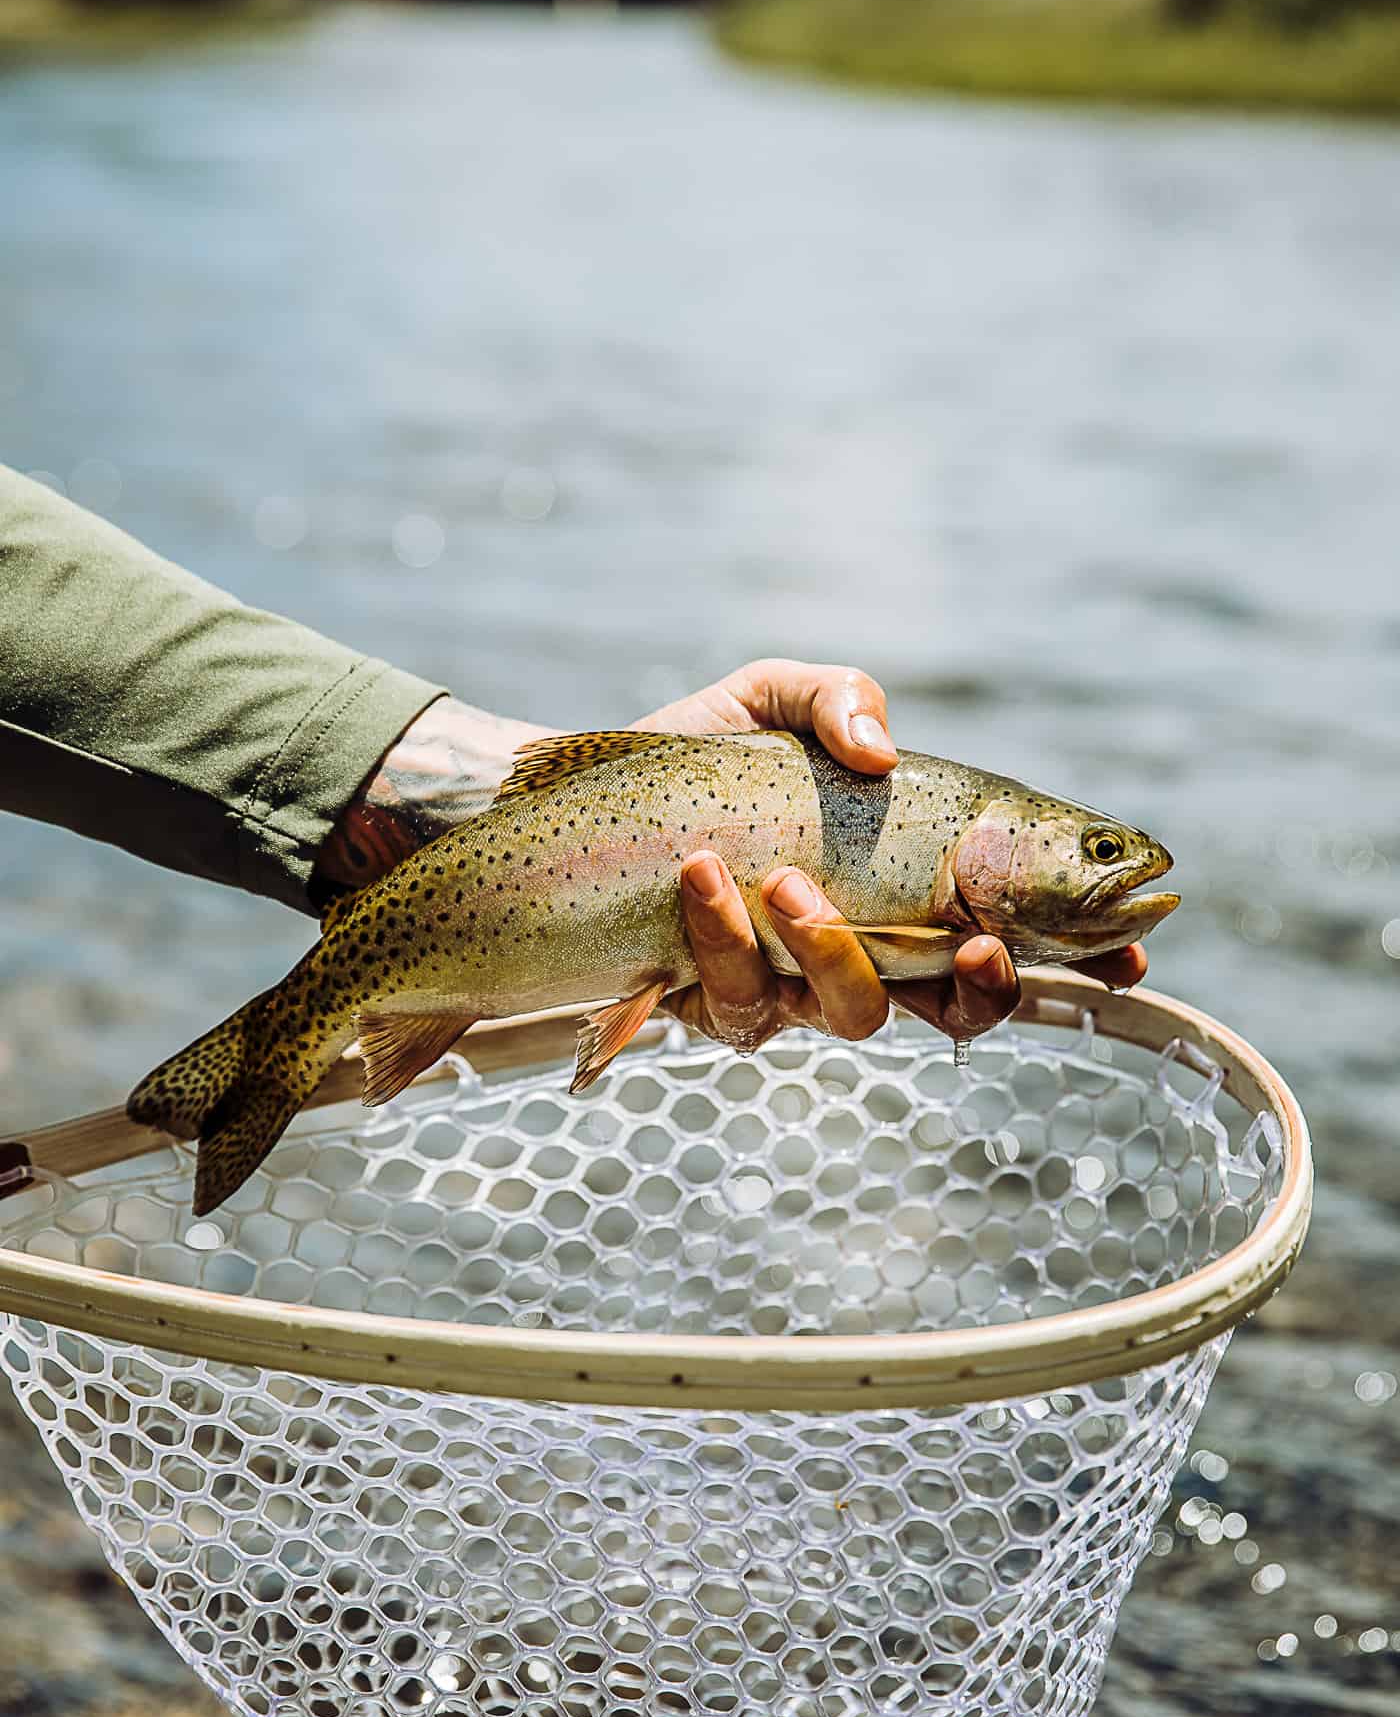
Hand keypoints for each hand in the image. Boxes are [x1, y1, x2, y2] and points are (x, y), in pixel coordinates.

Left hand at [633, 657, 1146, 1050]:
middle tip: (972, 941)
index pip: (1009, 935)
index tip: (1129, 962)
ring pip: (849, 1017)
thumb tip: (883, 752)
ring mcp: (791, 987)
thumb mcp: (771, 698)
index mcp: (905, 887)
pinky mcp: (712, 1004)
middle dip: (978, 990)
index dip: (1078, 961)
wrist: (569, 805)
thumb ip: (837, 698)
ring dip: (831, 954)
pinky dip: (727, 942)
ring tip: (784, 883)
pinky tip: (698, 878)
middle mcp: (861, 951)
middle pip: (956, 1011)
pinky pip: (742, 1007)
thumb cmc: (691, 757)